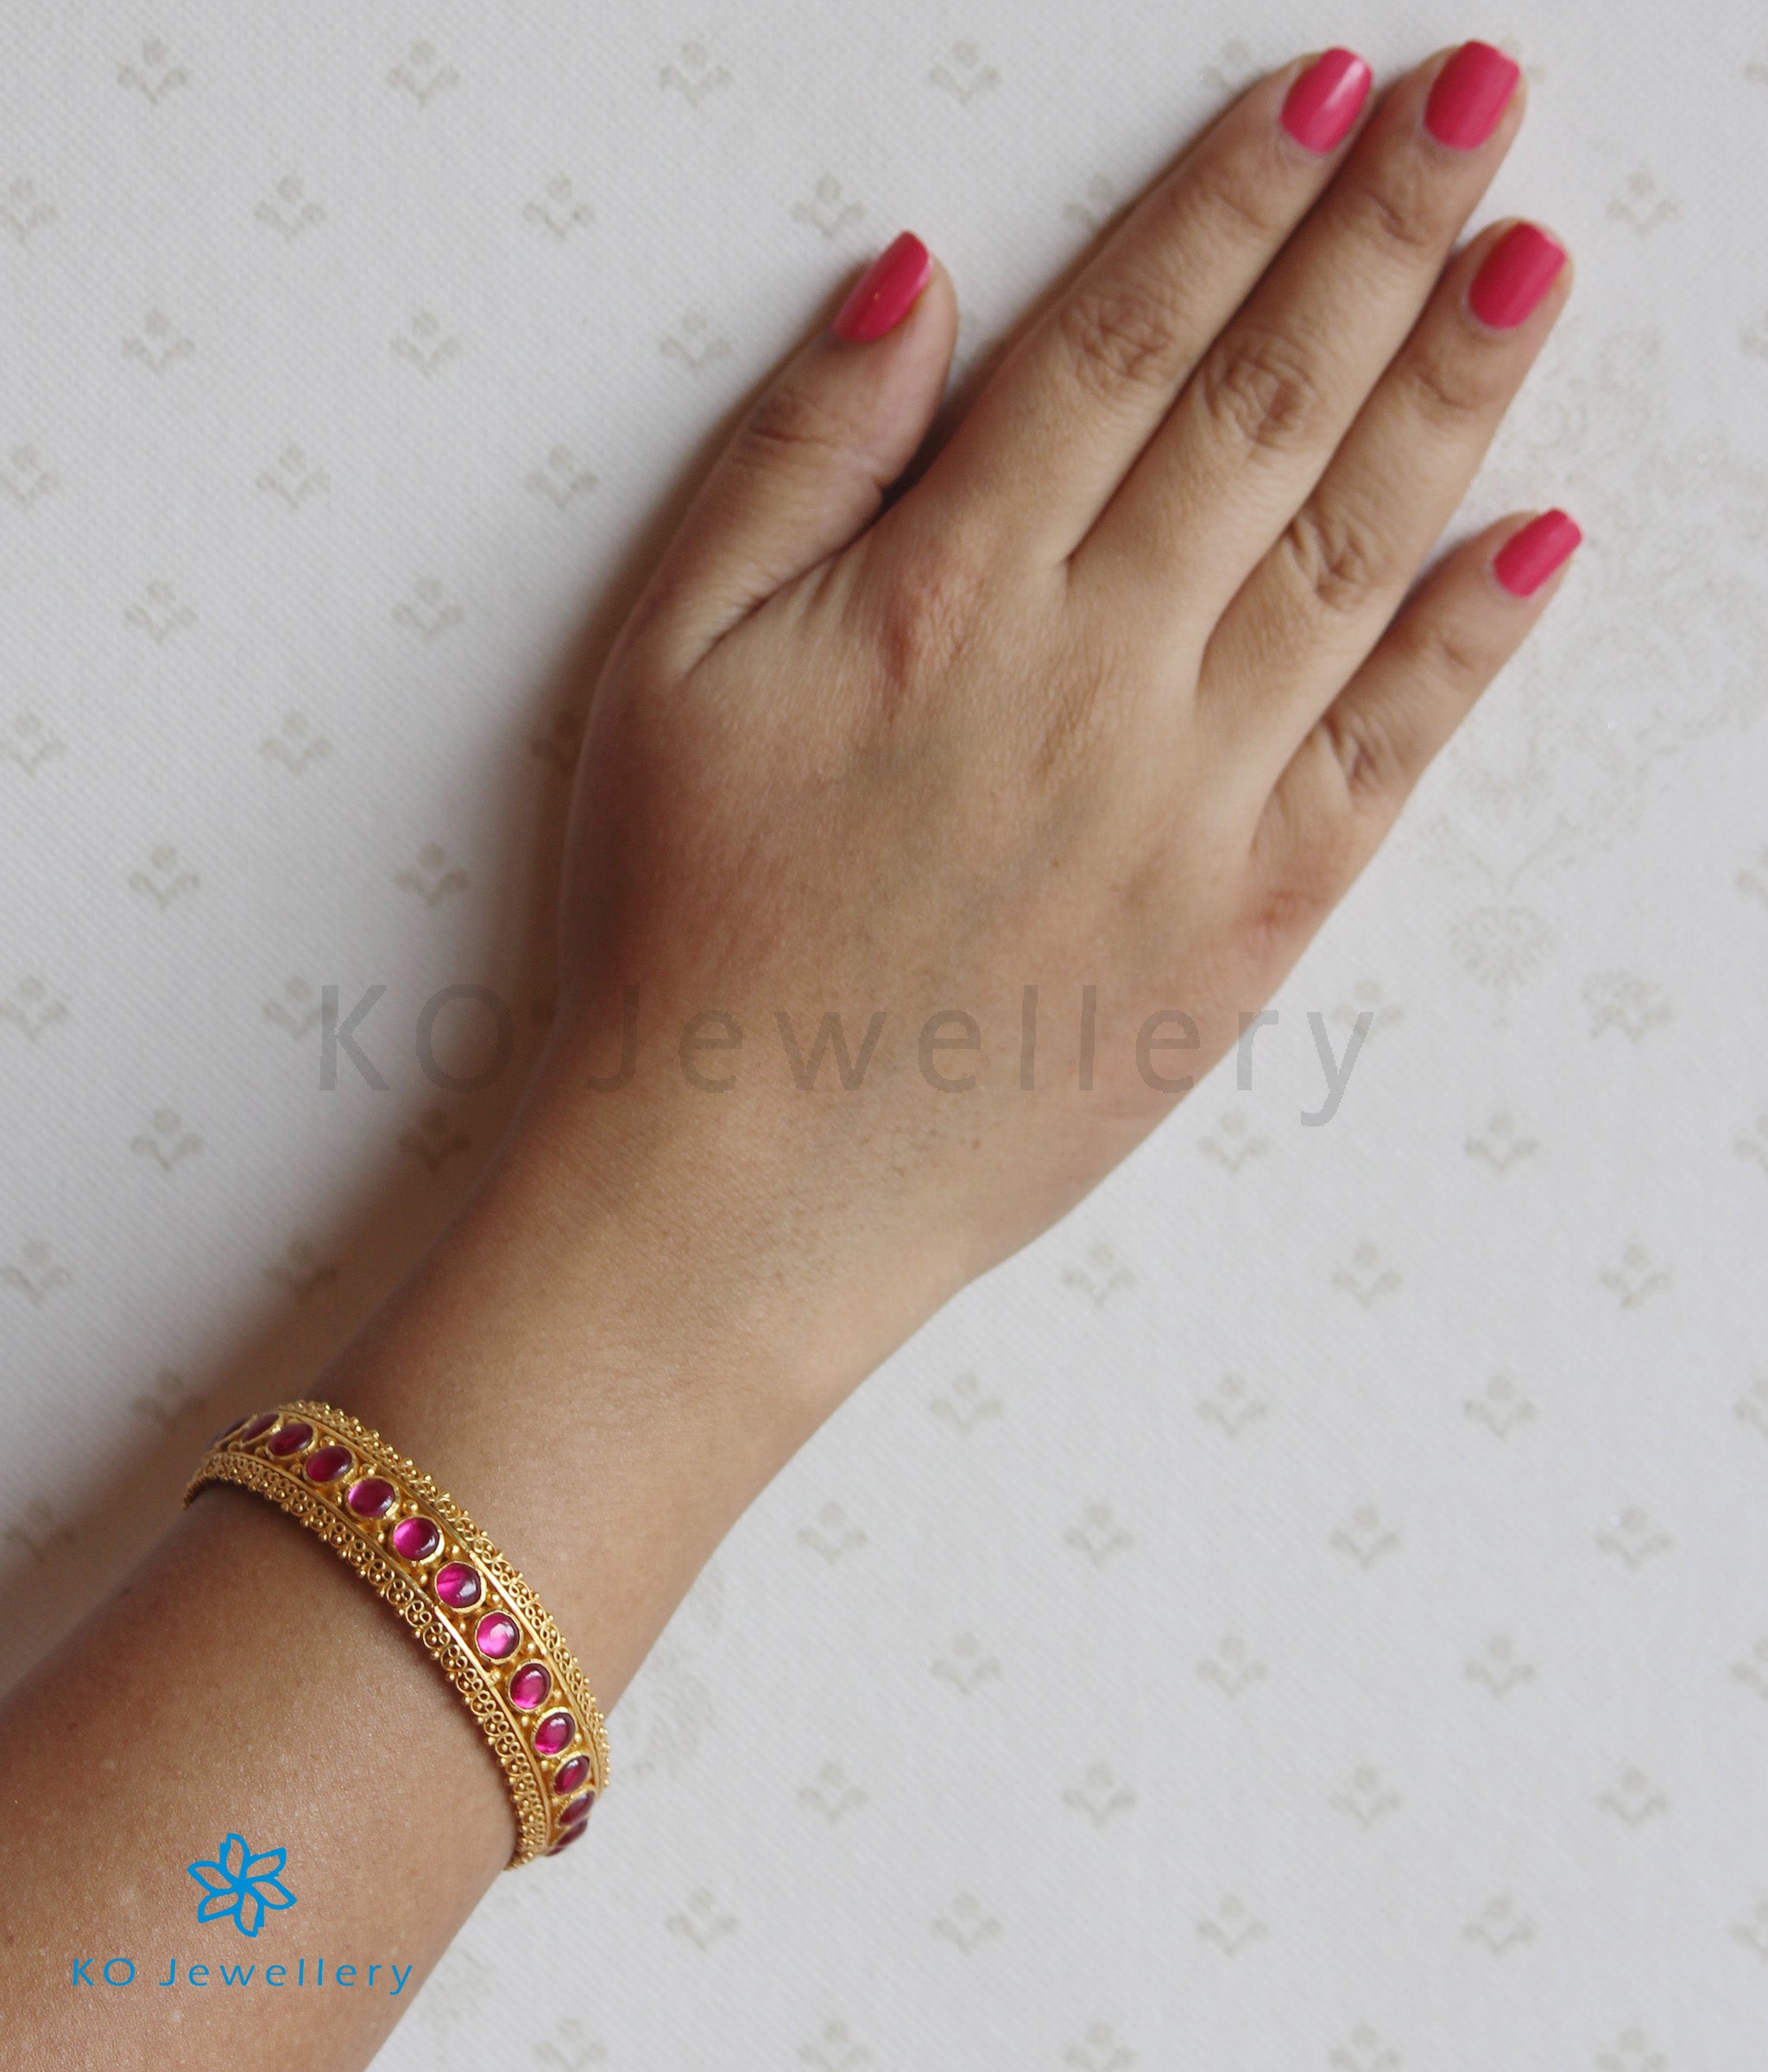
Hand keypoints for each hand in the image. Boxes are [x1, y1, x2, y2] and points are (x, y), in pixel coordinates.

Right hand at [531, 39, 1574, 1404]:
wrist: (747, 1183)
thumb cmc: (685, 923)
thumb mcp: (664, 662)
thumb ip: (794, 459)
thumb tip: (915, 287)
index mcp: (954, 589)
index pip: (1127, 343)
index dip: (1235, 199)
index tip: (1330, 94)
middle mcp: (1099, 669)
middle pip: (1272, 407)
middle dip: (1385, 233)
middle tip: (1482, 103)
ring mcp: (1194, 797)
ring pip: (1358, 550)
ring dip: (1455, 388)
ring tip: (1532, 256)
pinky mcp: (1249, 917)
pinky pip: (1387, 750)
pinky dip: (1471, 638)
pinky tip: (1535, 535)